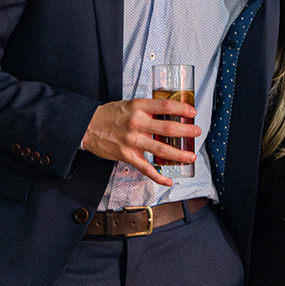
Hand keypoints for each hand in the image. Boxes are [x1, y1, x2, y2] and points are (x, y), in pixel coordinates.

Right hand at [82, 98, 199, 186]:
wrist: (87, 126)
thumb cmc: (110, 114)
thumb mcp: (130, 104)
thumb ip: (147, 109)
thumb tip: (168, 113)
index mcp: (139, 107)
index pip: (165, 105)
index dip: (182, 108)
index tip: (193, 112)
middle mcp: (137, 123)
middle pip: (168, 127)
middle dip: (186, 131)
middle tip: (198, 132)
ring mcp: (132, 141)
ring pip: (161, 149)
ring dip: (179, 154)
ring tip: (191, 157)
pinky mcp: (126, 156)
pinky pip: (146, 168)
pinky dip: (158, 176)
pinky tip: (169, 180)